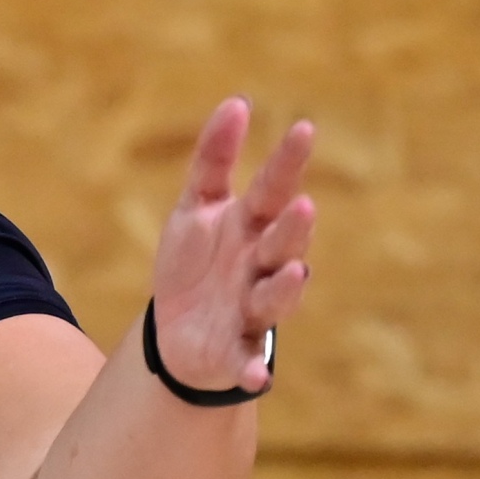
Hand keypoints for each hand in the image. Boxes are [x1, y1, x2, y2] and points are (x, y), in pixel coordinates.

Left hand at [150, 97, 315, 392]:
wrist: (176, 330)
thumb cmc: (195, 263)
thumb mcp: (193, 208)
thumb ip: (213, 159)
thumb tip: (237, 101)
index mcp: (252, 228)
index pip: (272, 189)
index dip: (287, 161)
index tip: (303, 127)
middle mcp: (261, 267)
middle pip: (282, 246)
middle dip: (292, 229)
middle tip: (301, 206)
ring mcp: (252, 310)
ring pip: (275, 300)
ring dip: (285, 289)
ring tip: (292, 275)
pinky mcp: (235, 352)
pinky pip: (247, 362)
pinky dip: (252, 370)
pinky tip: (256, 377)